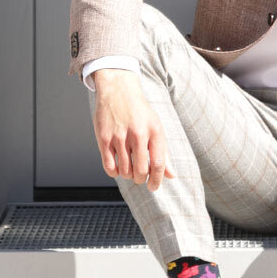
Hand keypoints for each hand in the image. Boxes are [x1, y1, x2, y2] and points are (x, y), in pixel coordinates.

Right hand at [92, 69, 174, 191]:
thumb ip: (163, 153)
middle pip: (141, 171)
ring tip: (129, 170)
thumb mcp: (156, 128)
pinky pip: (109, 166)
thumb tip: (172, 176)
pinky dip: (114, 173)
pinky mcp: (104, 138)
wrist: (119, 90)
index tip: (153, 187)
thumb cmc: (140, 112)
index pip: (159, 164)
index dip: (157, 181)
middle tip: (139, 177)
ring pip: (125, 171)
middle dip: (141, 180)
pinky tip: (117, 168)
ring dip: (128, 176)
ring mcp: (120, 136)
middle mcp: (138, 134)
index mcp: (155, 131)